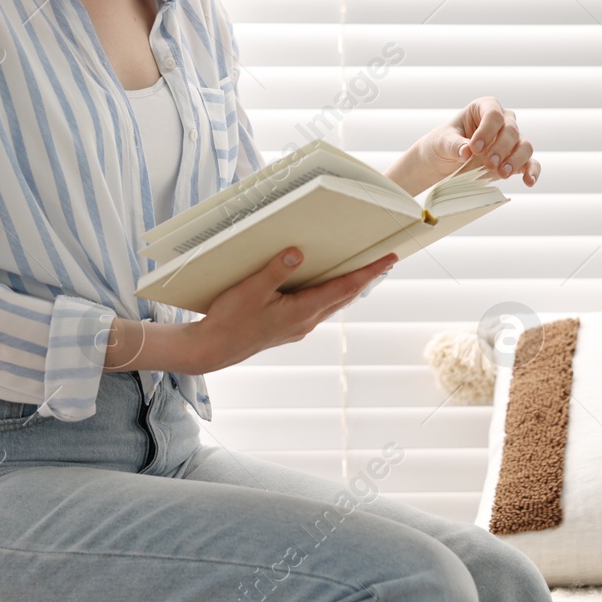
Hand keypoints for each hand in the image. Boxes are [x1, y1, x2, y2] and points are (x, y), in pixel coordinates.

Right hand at [190, 247, 398, 372]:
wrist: (214, 349)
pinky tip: (323, 288)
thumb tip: (299, 253)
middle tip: (383, 262)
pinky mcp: (288, 329)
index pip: (344, 287)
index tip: (388, 260)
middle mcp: (306, 322)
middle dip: (364, 278)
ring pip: (331, 304)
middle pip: (343, 297)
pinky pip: (317, 308)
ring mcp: (297, 328)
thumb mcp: (252, 289)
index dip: (368, 272)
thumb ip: (277, 270)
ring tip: (360, 272)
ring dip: (347, 288)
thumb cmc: (230, 320)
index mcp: (302, 311)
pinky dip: (328, 295)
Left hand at [415, 96, 539, 188]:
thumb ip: (454, 145)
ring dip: (515, 160)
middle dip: (501, 147)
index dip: (487, 130)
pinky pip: (531, 163)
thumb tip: (466, 151)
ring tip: (502, 174)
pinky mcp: (516, 160)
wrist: (445, 163)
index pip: (493, 114)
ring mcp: (511, 141)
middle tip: (489, 163)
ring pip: (524, 146)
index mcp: (483, 108)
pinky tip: (528, 182)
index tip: (475, 148)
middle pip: (511, 130)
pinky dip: (532, 171)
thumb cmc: (443, 144)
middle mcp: (502, 121)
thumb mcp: (442, 142)